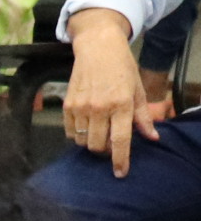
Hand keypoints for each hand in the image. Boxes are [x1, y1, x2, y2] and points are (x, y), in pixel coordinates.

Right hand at [64, 10, 170, 172]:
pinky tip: (86, 125)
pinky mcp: (67, 105)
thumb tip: (152, 137)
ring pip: (82, 141)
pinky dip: (77, 134)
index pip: (119, 140)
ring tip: (98, 132)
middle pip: (97, 145)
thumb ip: (144, 117)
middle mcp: (100, 108)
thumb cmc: (122, 68)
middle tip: (110, 143)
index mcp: (121, 104)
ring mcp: (81, 107)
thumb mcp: (138, 90)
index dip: (120, 160)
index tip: (120, 173)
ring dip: (90, 142)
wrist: (97, 48)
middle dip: (104, 150)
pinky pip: (69, 132)